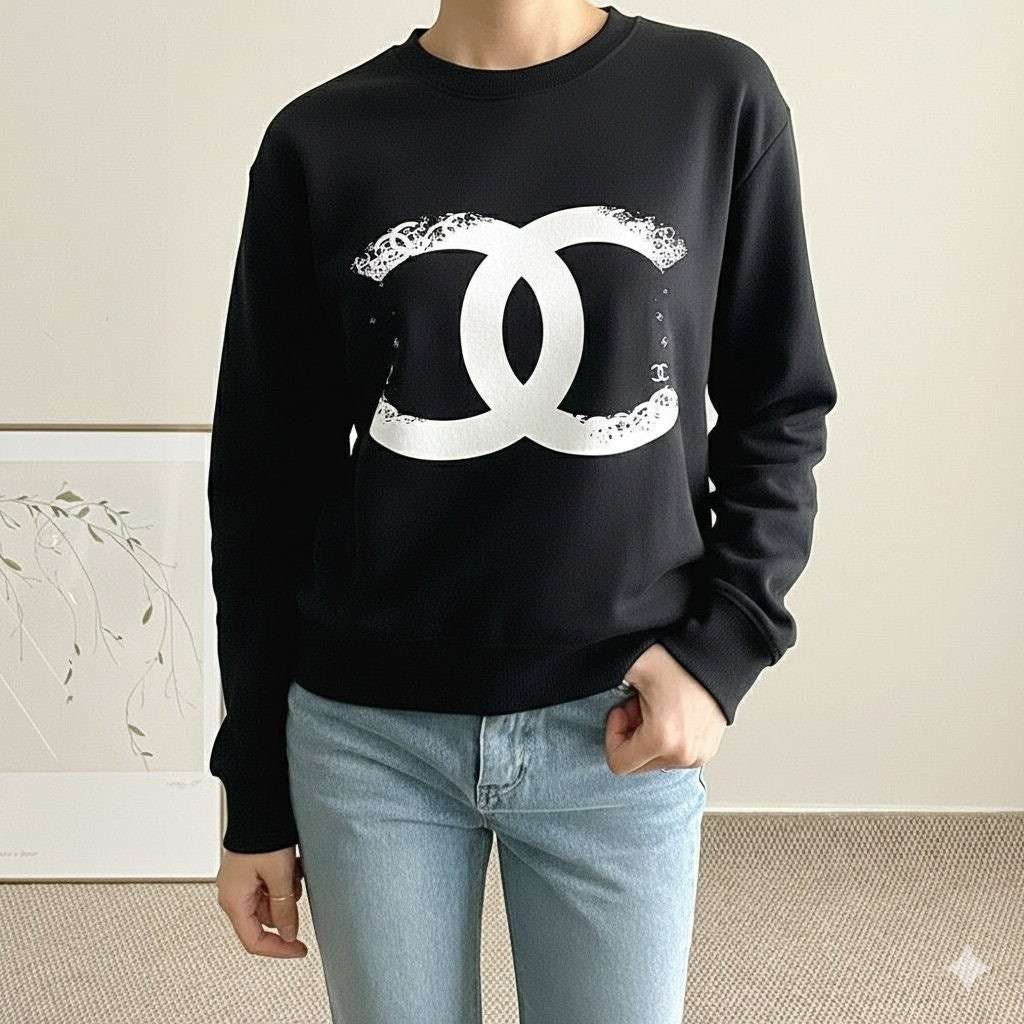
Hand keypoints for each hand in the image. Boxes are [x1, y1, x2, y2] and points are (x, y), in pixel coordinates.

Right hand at [216, 845, 307, 957]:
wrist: (257, 805)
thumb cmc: (262, 836)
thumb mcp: (280, 876)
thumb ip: (285, 909)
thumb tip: (289, 933)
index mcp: (233, 901)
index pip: (254, 941)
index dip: (279, 950)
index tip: (299, 949)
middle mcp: (233, 893)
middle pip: (264, 919)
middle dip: (286, 907)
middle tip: (295, 886)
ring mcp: (240, 881)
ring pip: (270, 901)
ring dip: (286, 890)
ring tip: (292, 868)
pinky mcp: (249, 868)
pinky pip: (269, 884)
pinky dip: (283, 878)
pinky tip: (290, 862)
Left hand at [605, 642, 726, 773]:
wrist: (719, 656)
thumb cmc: (681, 659)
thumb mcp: (634, 666)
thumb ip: (605, 679)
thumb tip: (587, 681)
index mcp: (663, 739)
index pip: (618, 763)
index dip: (613, 734)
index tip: (622, 710)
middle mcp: (684, 755)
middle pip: (636, 764)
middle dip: (631, 735)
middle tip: (638, 705)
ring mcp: (698, 756)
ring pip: (654, 761)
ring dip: (648, 736)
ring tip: (657, 707)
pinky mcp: (707, 752)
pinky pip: (673, 756)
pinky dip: (666, 738)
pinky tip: (671, 712)